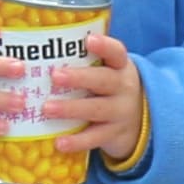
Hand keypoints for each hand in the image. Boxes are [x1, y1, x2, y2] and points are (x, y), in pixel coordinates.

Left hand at [53, 32, 148, 161]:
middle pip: (104, 80)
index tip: (88, 40)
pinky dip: (77, 141)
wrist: (141, 120)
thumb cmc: (110, 88)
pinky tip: (59, 142)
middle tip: (54, 76)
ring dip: (71, 109)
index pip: (116, 52)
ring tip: (47, 109)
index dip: (104, 46)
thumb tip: (41, 48)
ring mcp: (121, 112)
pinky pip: (95, 138)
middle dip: (79, 78)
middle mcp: (124, 87)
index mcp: (120, 67)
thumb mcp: (108, 71)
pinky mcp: (115, 134)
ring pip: (97, 109)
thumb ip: (85, 61)